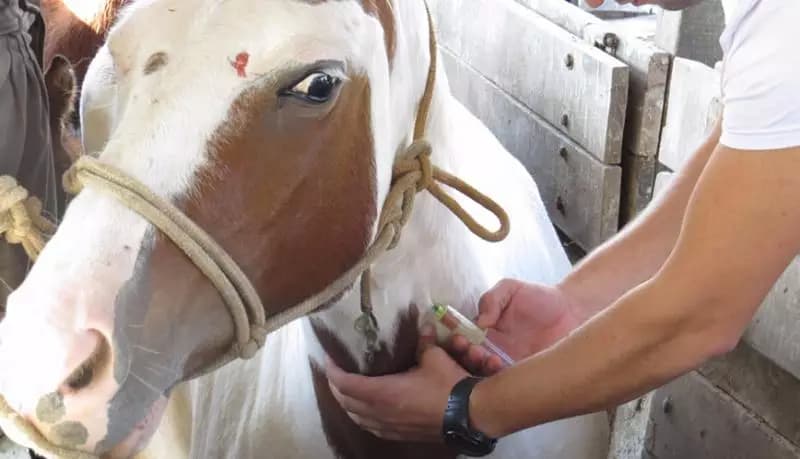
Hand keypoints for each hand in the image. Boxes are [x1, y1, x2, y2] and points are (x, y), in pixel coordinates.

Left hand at [326, 324, 467, 441]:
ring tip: (346, 389)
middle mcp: (381, 413)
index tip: (330, 358)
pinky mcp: (399, 435)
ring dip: (347, 404)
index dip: (333, 371)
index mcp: (383, 393)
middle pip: (345, 402)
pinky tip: (366, 411)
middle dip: (335, 386)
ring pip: (356, 418)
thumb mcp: (434, 358)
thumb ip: (423, 342)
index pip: (345, 384)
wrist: (470, 415)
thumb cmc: (449, 386)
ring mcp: (389, 427)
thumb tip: (423, 325)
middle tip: (336, 370)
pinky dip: (361, 417)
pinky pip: (370, 427)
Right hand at [450, 279, 581, 374]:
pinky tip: (504, 369)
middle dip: (466, 358)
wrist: (573, 311)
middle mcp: (492, 349)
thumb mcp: (511, 289)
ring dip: (482, 370)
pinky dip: (502, 381)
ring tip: (490, 359)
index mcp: (485, 331)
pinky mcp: (525, 375)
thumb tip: (479, 322)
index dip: (456, 342)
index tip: (459, 339)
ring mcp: (507, 364)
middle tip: (474, 351)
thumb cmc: (540, 298)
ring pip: (486, 375)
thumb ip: (491, 299)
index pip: (463, 339)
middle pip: (469, 361)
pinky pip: (509, 384)